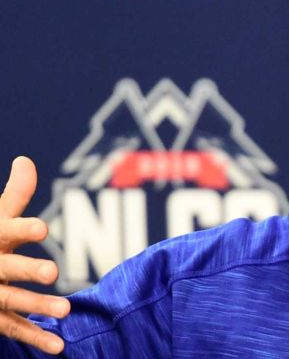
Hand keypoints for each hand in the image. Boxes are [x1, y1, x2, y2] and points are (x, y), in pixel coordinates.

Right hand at [0, 157, 69, 353]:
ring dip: (38, 306)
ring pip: (11, 300)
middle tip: (53, 272)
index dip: (24, 228)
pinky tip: (59, 346)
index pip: (7, 230)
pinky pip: (12, 329)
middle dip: (27, 270)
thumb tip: (26, 160)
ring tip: (67, 309)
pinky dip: (35, 338)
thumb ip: (15, 195)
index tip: (42, 227)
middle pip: (7, 267)